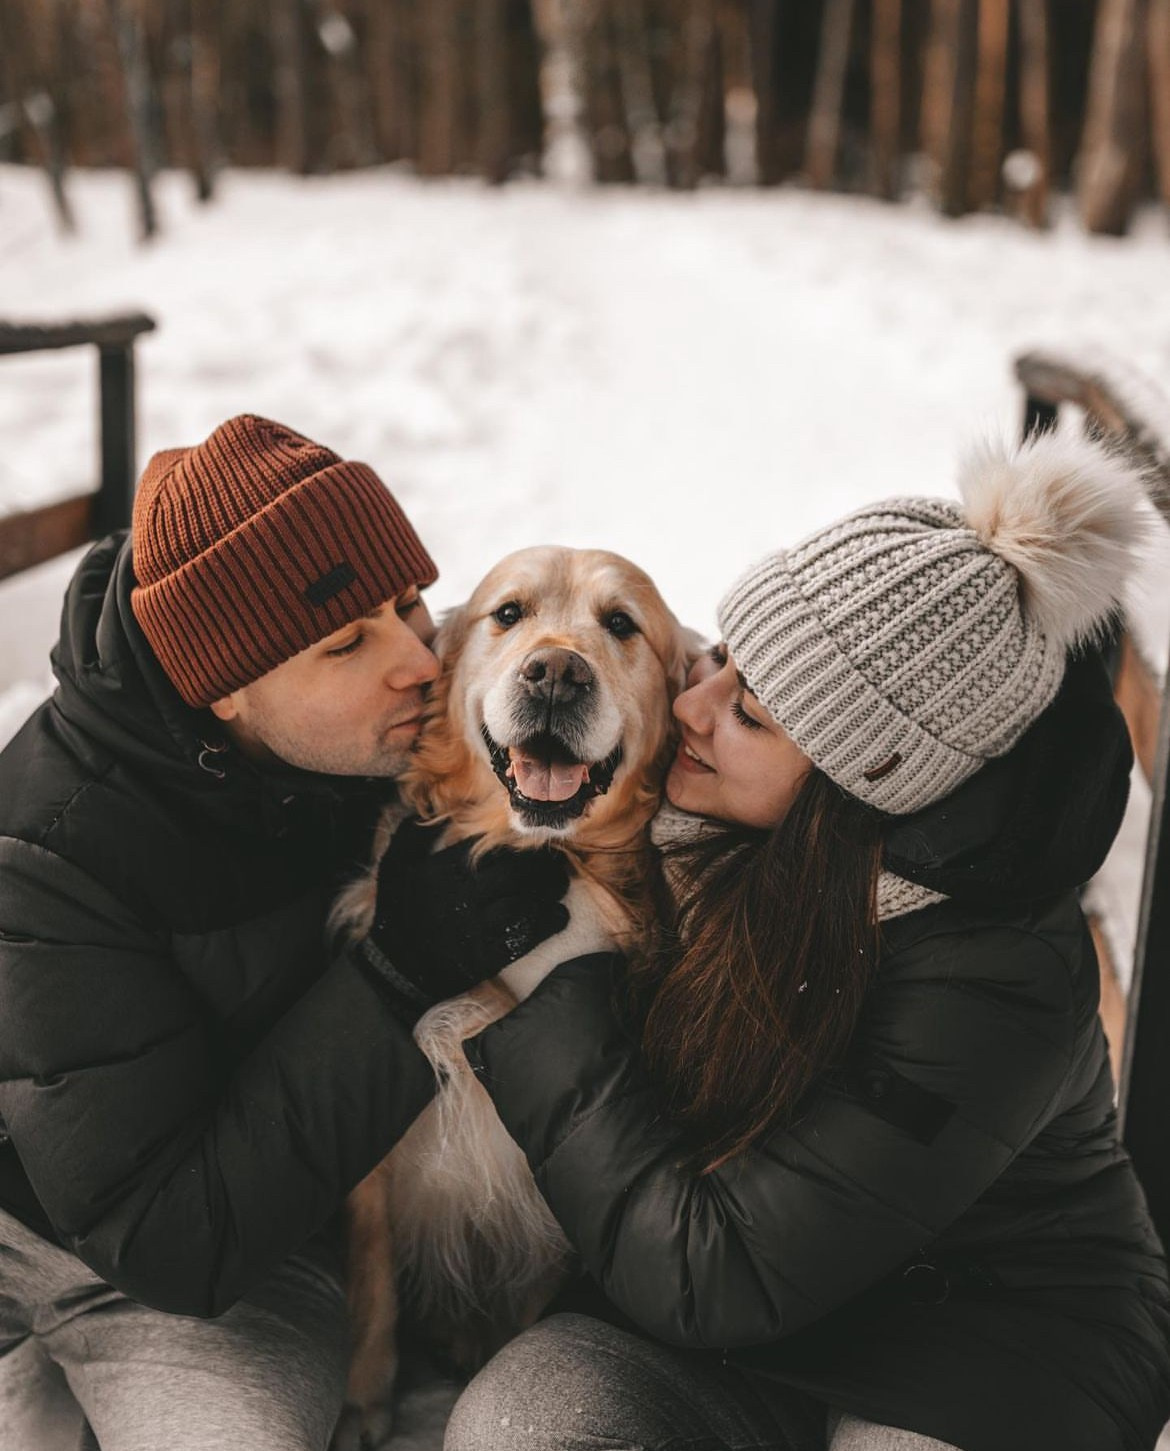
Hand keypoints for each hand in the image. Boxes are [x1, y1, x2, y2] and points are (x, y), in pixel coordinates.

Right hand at [358, 817, 569, 1013]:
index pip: (490, 850)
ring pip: (523, 904)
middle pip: (514, 876)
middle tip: (557, 863)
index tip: (533, 843)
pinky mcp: (486, 956)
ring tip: (562, 885)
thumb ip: (412, 836)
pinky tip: (559, 916)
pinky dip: (546, 925)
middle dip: (540, 868)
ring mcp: (476, 928)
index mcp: (444, 872)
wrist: (396, 967)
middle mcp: (463, 898)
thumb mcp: (394, 867)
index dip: (517, 846)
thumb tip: (431, 813)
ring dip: (548, 893)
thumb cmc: (396, 912)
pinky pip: (523, 937)